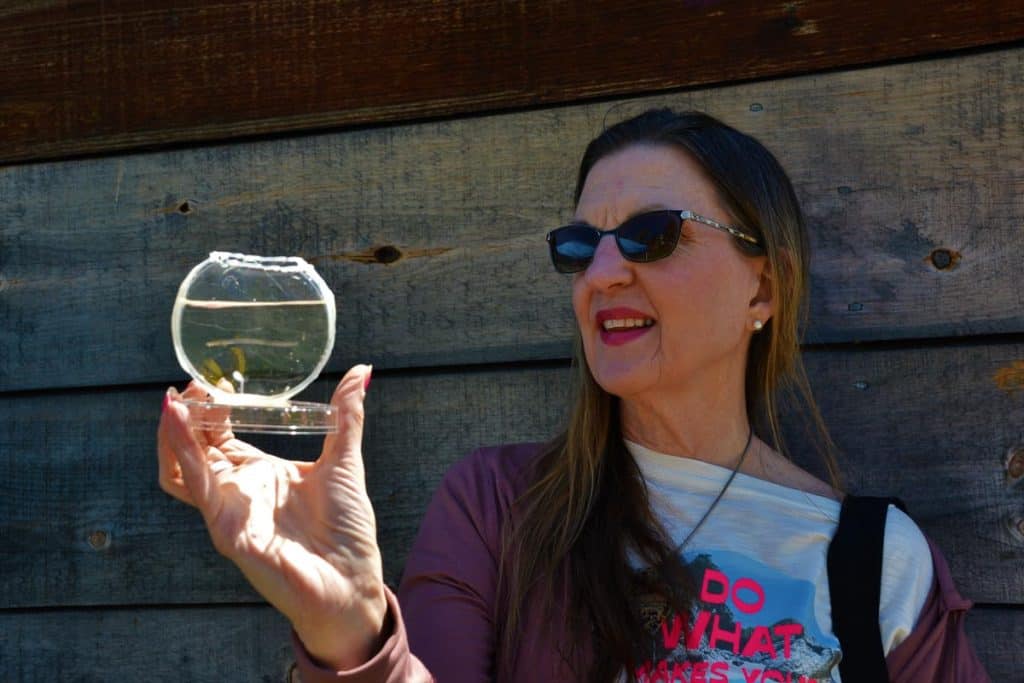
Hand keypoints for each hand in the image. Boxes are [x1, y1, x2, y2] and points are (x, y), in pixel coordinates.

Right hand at [157, 365, 385, 668]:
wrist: (352, 580)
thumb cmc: (346, 529)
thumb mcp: (344, 461)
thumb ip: (346, 417)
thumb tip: (360, 372)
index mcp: (259, 474)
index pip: (219, 435)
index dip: (211, 408)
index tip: (213, 380)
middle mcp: (237, 491)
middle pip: (193, 449)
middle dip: (187, 415)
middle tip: (190, 385)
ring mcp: (227, 511)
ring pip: (179, 470)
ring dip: (172, 434)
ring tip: (174, 402)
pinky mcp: (226, 529)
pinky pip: (196, 489)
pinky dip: (182, 455)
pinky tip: (177, 425)